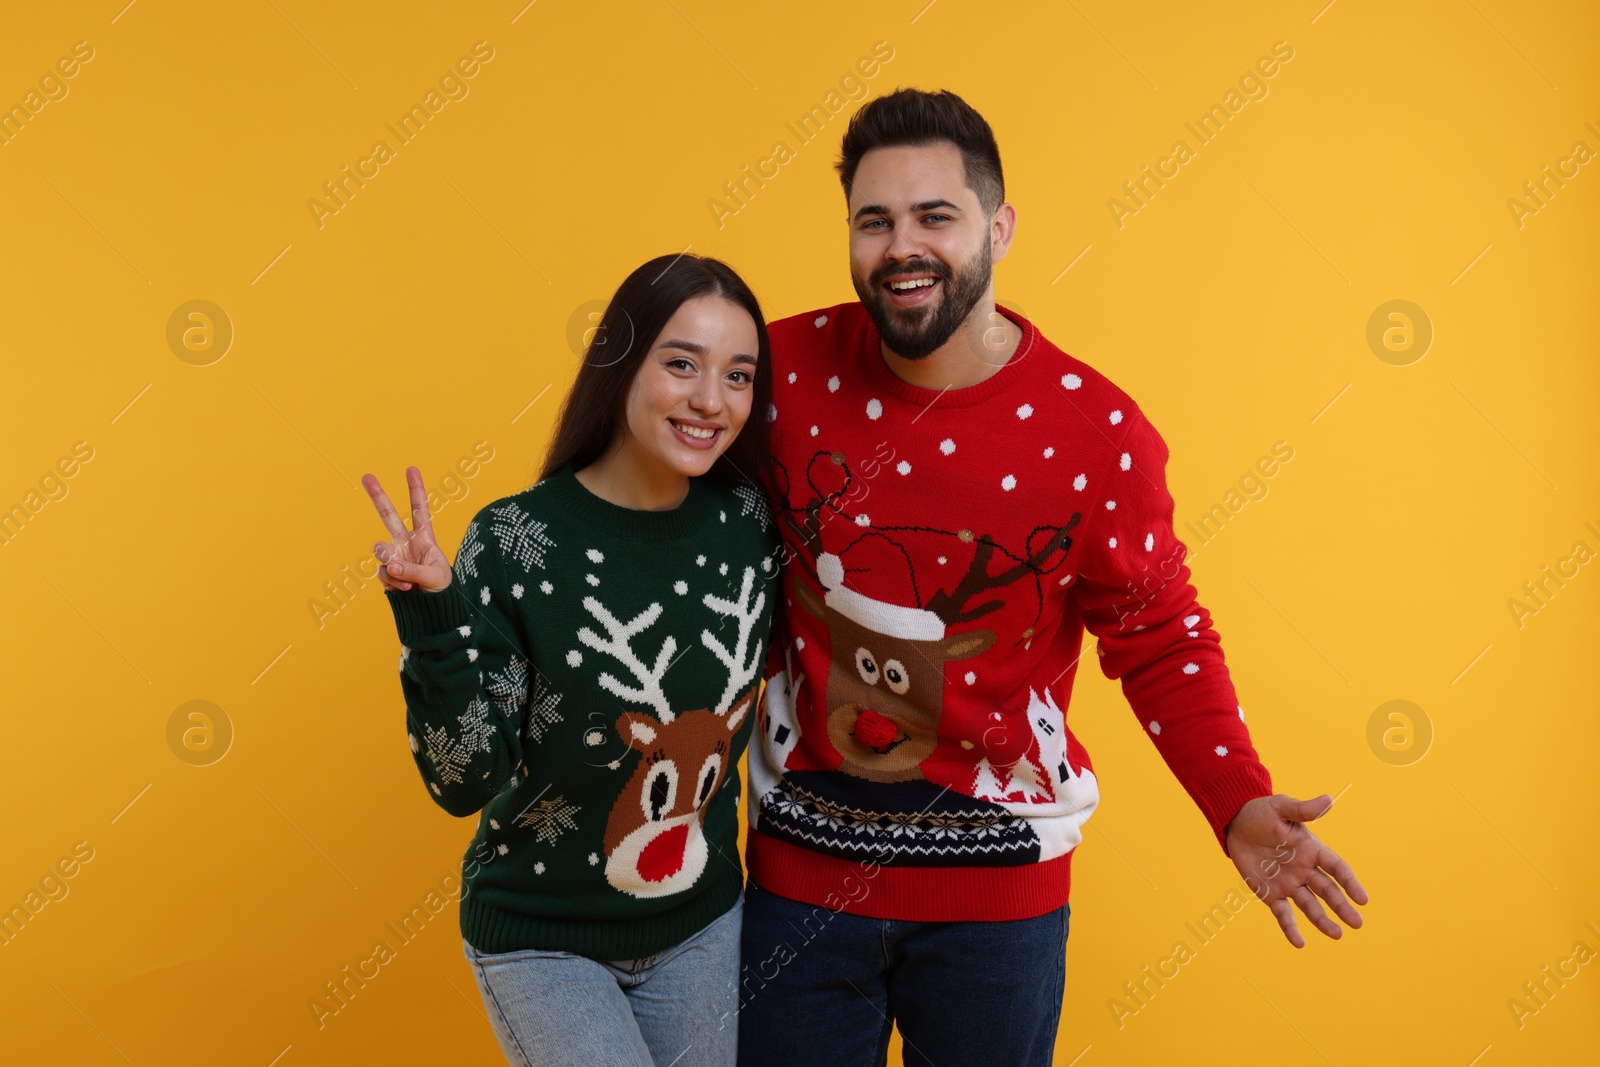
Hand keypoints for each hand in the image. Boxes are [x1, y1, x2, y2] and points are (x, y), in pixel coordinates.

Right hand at [362, 466, 452, 592]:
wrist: (432, 608)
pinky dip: (394, 583)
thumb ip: (413, 570)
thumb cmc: (440, 588)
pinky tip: (406, 589)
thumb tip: (391, 566)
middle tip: (366, 476)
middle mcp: (405, 542)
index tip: (411, 469)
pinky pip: (383, 574)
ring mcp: (394, 556)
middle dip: (377, 496)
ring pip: (381, 550)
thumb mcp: (435, 577)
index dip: (416, 490)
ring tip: (407, 580)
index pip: (419, 510)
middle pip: (388, 515)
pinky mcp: (386, 572)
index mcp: (424, 537)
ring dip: (391, 564)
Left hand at [1225, 793, 1367, 948]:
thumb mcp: (1281, 808)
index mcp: (1312, 850)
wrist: (1235, 822)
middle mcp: (1305, 870)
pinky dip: (1291, 928)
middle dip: (1342, 907)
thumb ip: (1303, 809)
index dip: (1350, 883)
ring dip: (1323, 920)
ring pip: (1310, 906)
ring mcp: (1289, 884)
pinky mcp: (1271, 894)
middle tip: (1357, 923)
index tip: (1363, 899)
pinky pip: (1284, 914)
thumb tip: (1328, 800)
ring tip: (1337, 934)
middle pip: (1328, 891)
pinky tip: (1299, 943)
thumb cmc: (1262, 812)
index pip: (1336, 868)